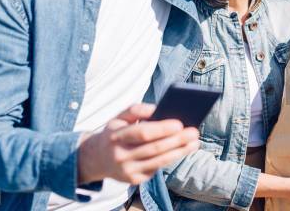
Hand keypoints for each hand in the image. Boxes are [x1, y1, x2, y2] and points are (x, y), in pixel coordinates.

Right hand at [78, 103, 199, 184]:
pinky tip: (183, 150)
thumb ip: (136, 110)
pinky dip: (171, 159)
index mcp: (116, 136)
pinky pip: (157, 169)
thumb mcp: (118, 118)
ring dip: (180, 152)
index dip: (162, 129)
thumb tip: (157, 108)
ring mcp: (127, 171)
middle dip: (177, 140)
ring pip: (159, 161)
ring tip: (194, 142)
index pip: (142, 133)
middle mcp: (120, 156)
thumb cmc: (114, 133)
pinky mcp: (134, 181)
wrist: (95, 159)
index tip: (180, 123)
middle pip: (154, 148)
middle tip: (194, 132)